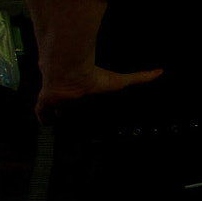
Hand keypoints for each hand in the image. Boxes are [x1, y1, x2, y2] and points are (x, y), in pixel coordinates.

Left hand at [36, 65, 162, 119]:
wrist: (71, 73)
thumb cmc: (94, 76)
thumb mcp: (121, 80)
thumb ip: (139, 77)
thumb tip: (160, 71)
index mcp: (85, 91)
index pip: (85, 99)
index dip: (85, 106)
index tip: (90, 113)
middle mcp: (71, 95)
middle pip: (70, 106)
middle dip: (72, 113)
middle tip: (77, 124)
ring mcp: (58, 99)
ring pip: (55, 110)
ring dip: (57, 116)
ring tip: (62, 129)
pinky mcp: (45, 103)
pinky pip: (42, 114)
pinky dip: (44, 120)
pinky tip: (48, 126)